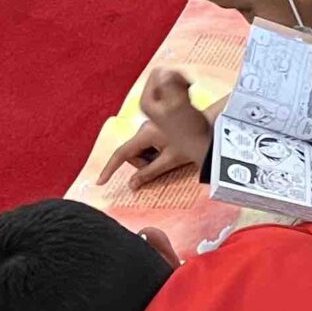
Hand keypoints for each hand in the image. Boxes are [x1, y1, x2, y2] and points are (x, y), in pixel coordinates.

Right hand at [96, 69, 210, 186]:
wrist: (211, 125)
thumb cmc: (193, 142)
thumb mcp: (171, 161)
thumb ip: (149, 174)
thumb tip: (132, 185)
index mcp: (146, 134)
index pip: (121, 154)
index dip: (109, 169)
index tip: (100, 182)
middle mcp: (145, 127)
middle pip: (133, 153)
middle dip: (143, 162)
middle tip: (162, 164)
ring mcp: (151, 126)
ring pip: (141, 149)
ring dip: (151, 157)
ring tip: (171, 155)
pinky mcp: (157, 126)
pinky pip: (149, 144)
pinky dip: (156, 151)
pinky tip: (171, 149)